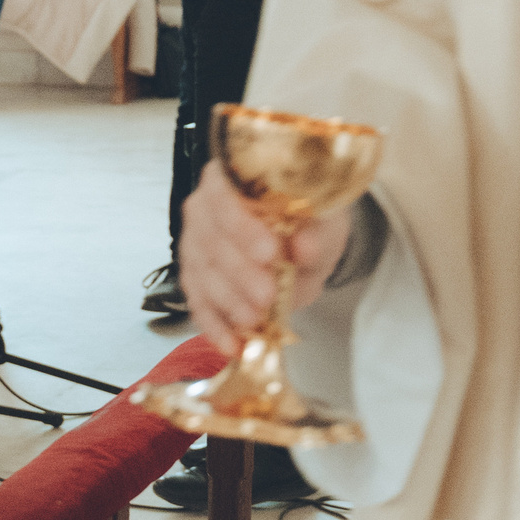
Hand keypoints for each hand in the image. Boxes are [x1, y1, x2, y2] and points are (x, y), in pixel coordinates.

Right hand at [178, 164, 357, 356]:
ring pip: (200, 272)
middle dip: (238, 272)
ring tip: (254, 321)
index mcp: (232, 176)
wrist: (305, 238)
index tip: (270, 253)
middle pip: (210, 238)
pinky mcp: (194, 276)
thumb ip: (316, 232)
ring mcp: (194, 241)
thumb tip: (304, 247)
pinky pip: (197, 301)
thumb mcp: (324, 220)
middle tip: (267, 296)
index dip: (243, 227)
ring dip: (227, 301)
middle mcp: (205, 205)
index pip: (225, 197)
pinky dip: (213, 325)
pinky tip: (231, 343)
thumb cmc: (311, 220)